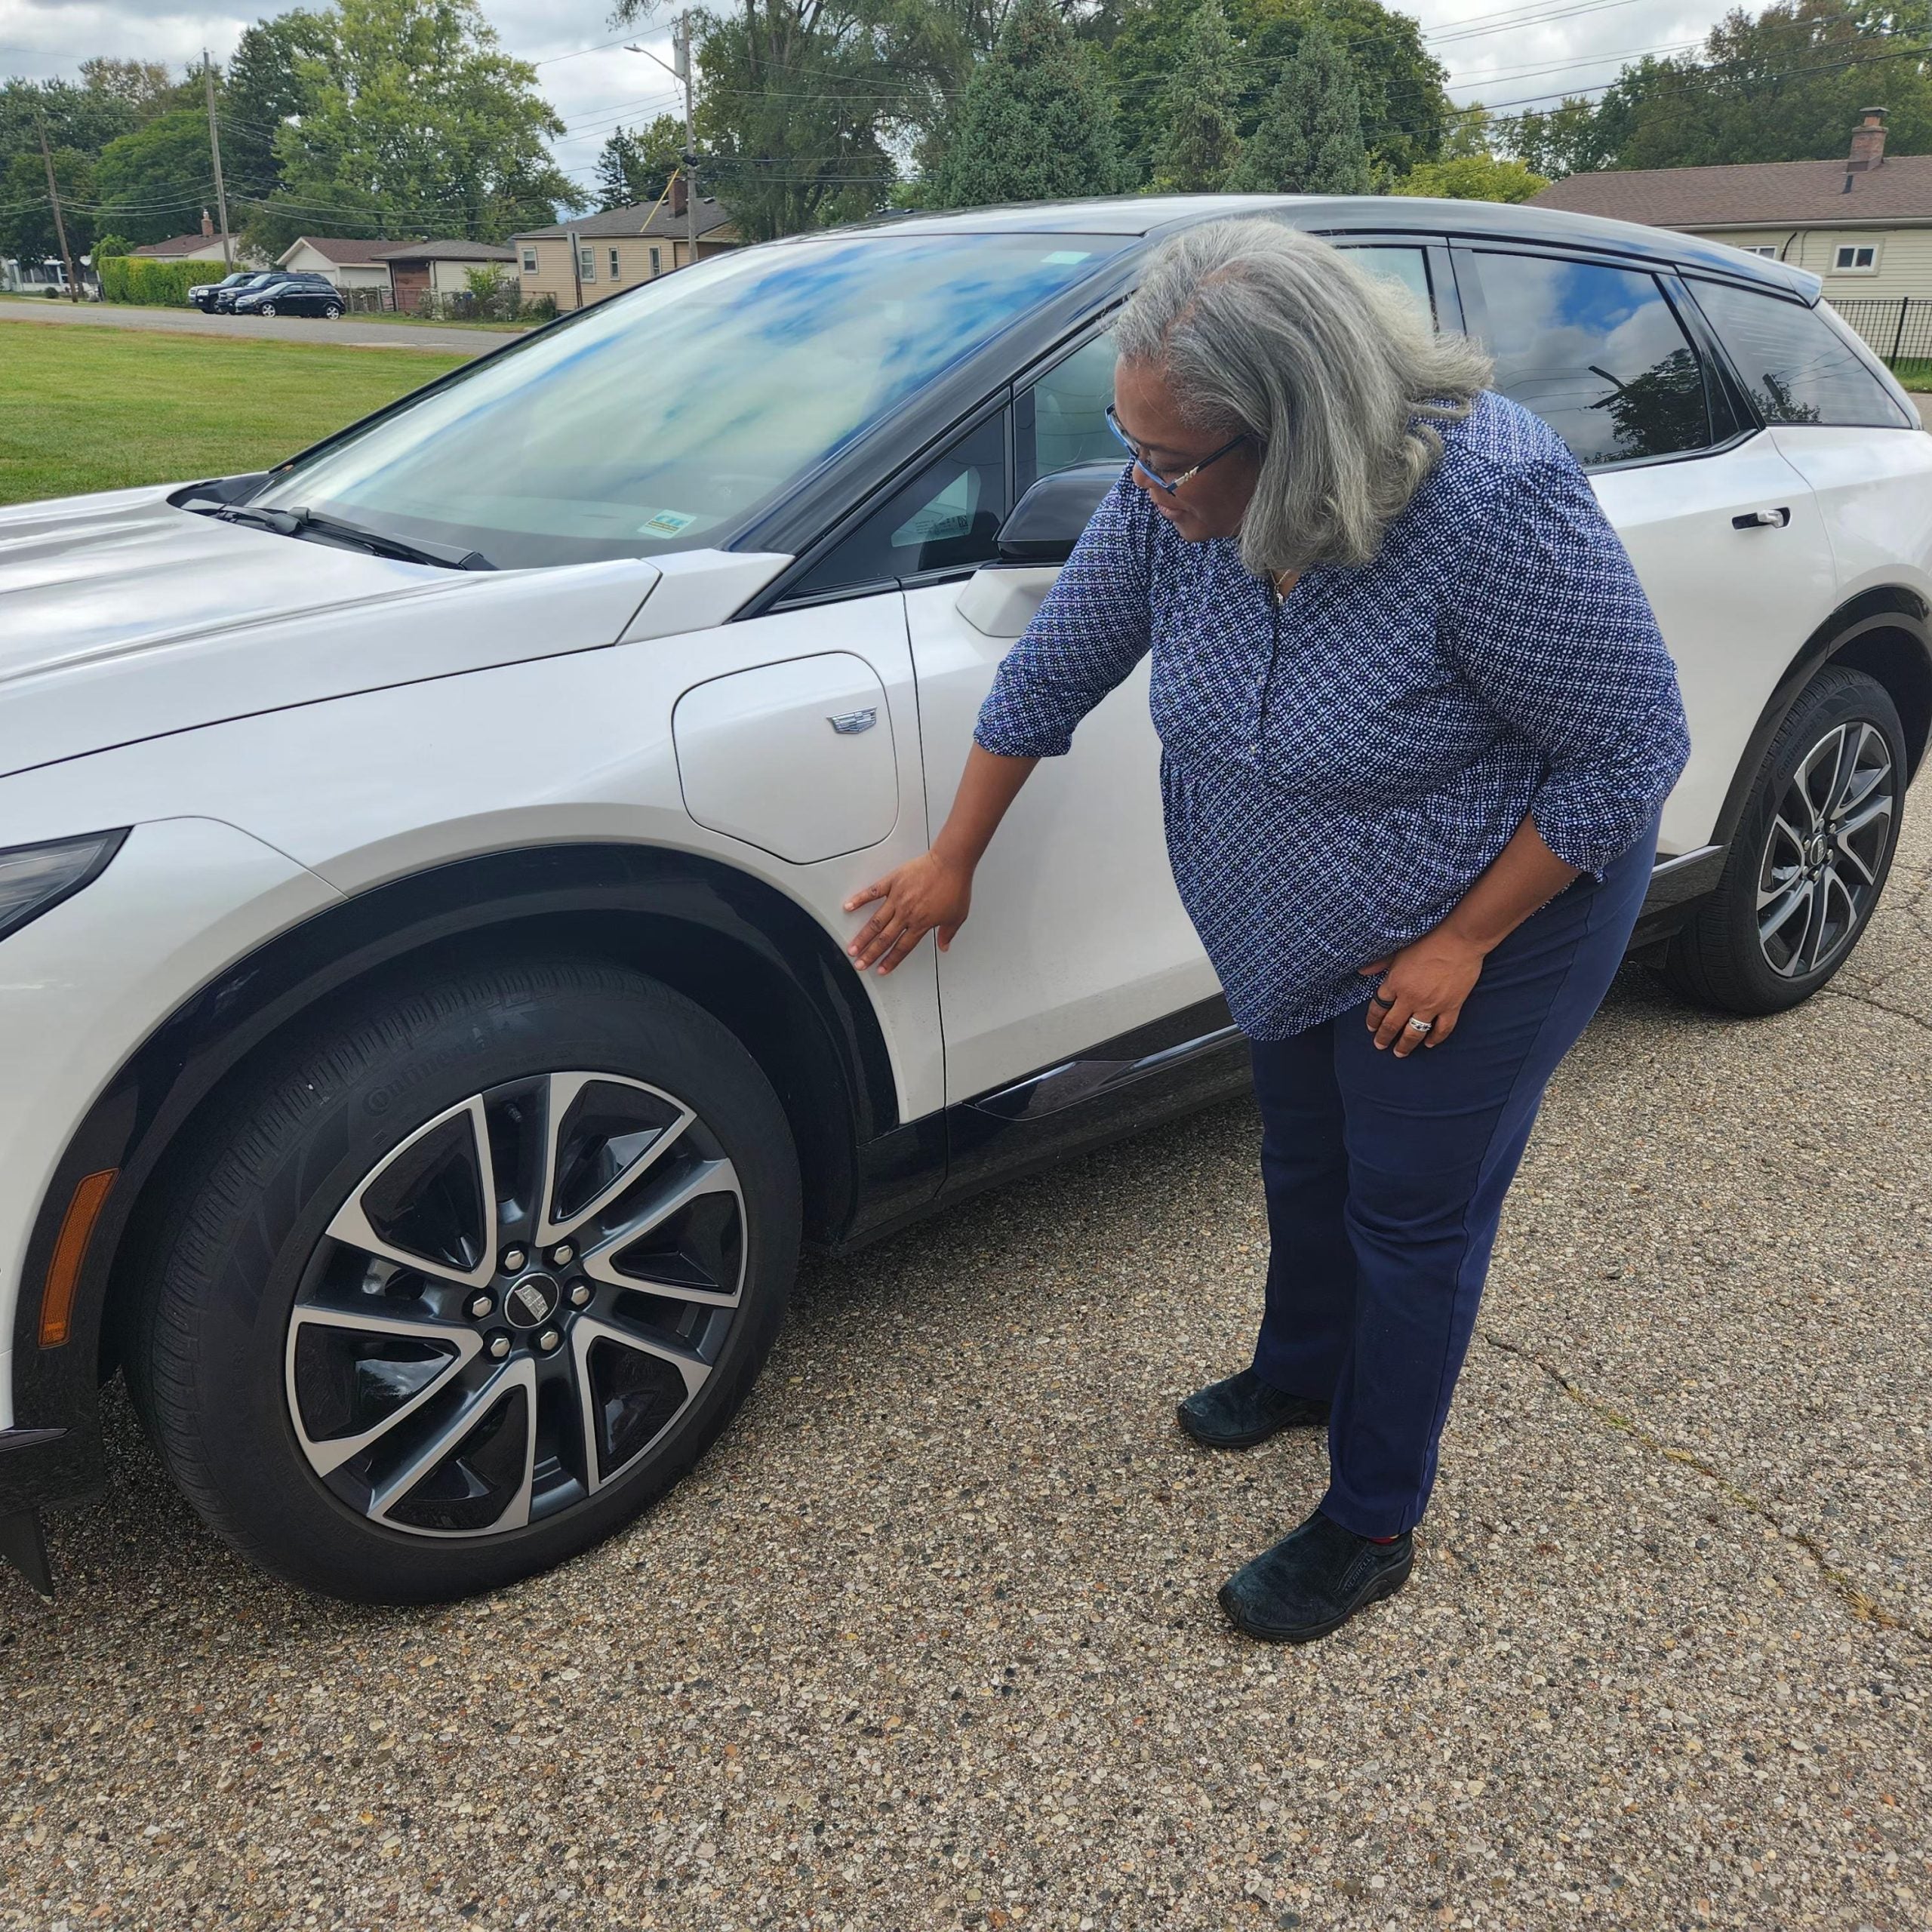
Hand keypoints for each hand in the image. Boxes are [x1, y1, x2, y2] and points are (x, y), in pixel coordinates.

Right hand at [844, 849, 972, 974]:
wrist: (951, 863)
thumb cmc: (954, 886)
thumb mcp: (957, 916)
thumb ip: (948, 933)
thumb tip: (944, 946)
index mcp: (921, 924)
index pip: (902, 948)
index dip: (890, 961)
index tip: (881, 969)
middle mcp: (906, 913)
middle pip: (884, 939)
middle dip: (870, 954)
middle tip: (859, 964)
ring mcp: (897, 897)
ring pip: (875, 922)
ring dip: (863, 937)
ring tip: (852, 947)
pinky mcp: (893, 881)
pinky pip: (873, 892)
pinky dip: (859, 899)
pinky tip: (848, 906)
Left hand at [1357, 930, 1486, 1056]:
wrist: (1460, 939)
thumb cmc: (1428, 939)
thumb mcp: (1398, 949)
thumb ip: (1380, 963)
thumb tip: (1362, 971)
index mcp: (1395, 983)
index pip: (1378, 1008)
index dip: (1373, 1020)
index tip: (1371, 1028)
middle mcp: (1410, 998)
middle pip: (1392, 1025)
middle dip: (1384, 1038)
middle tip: (1380, 1046)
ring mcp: (1432, 1005)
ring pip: (1415, 1032)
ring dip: (1406, 1045)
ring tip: (1400, 1053)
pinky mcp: (1452, 1007)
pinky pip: (1442, 1029)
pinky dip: (1435, 1039)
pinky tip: (1429, 1044)